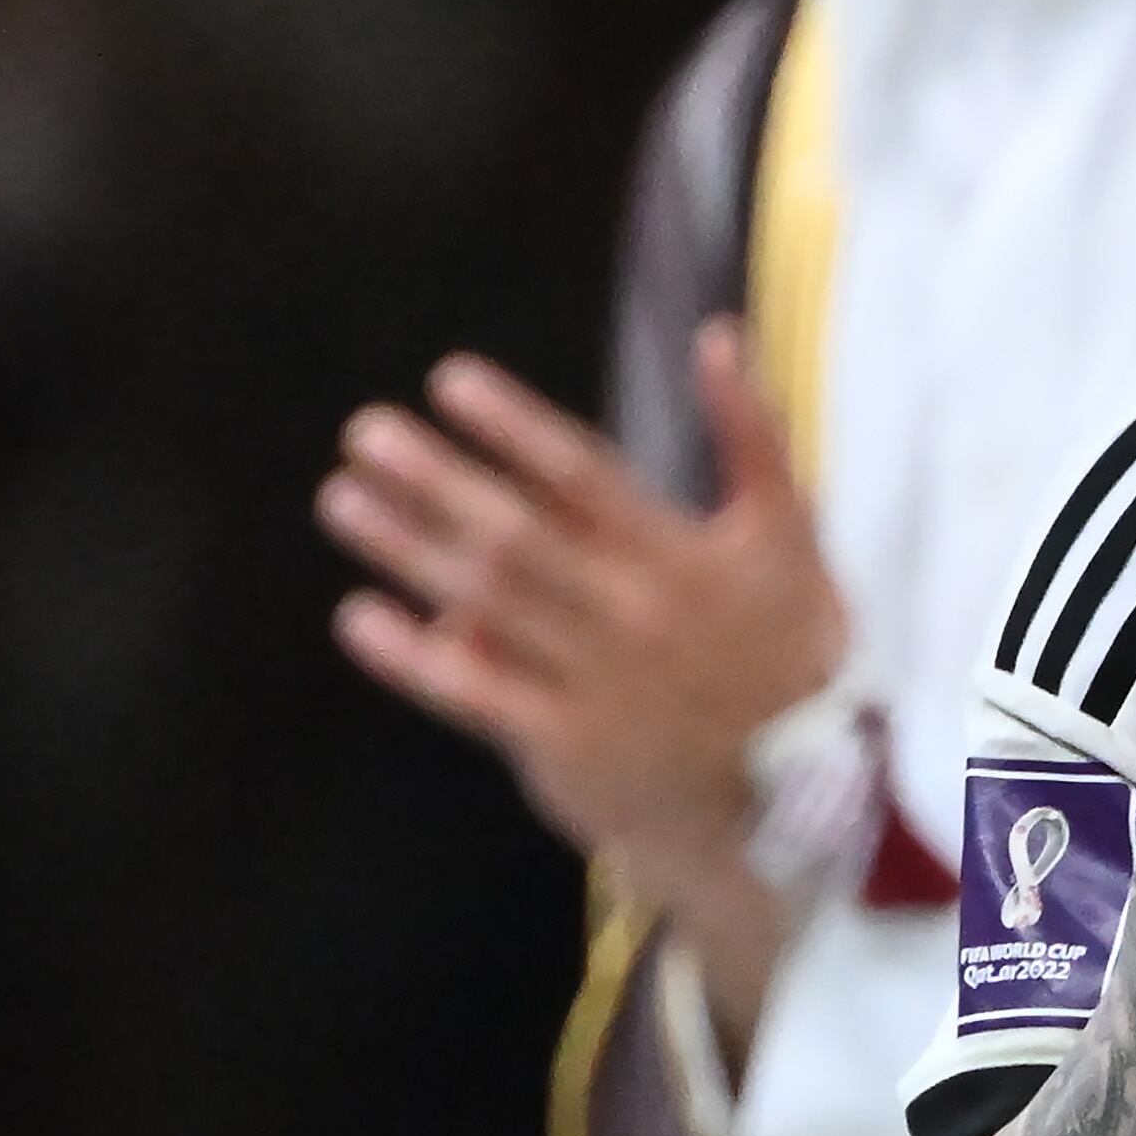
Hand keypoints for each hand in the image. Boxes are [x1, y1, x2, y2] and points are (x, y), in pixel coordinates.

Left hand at [318, 322, 847, 993]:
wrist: (792, 801)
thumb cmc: (788, 651)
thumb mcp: (789, 536)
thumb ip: (753, 433)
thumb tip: (716, 334)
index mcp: (683, 557)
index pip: (581, 474)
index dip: (511, 425)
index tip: (448, 380)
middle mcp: (632, 614)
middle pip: (513, 534)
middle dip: (434, 477)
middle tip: (365, 431)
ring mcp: (594, 683)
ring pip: (482, 604)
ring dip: (405, 548)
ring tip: (343, 498)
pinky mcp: (564, 745)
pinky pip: (473, 693)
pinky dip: (412, 655)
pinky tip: (360, 615)